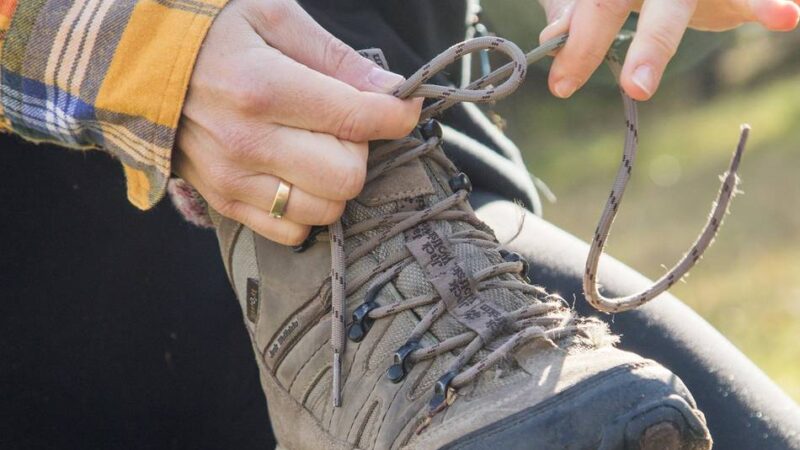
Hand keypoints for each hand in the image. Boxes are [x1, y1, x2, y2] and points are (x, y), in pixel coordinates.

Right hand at [175, 0, 421, 244]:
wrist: (132, 64)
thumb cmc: (207, 31)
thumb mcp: (271, 17)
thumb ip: (335, 57)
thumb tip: (391, 89)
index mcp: (262, 86)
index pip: (356, 118)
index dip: (396, 115)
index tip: (403, 108)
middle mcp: (247, 142)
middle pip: (347, 176)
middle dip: (360, 149)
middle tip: (342, 125)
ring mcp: (232, 179)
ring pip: (325, 210)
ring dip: (335, 181)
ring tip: (315, 148)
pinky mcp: (222, 201)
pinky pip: (291, 232)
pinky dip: (307, 209)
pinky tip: (295, 175)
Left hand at [538, 0, 799, 99]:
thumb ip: (573, 11)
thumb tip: (551, 39)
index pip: (595, 4)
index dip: (580, 45)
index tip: (562, 85)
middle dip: (647, 45)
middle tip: (636, 87)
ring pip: (689, 1)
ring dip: (693, 31)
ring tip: (740, 33)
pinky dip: (770, 5)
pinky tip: (787, 17)